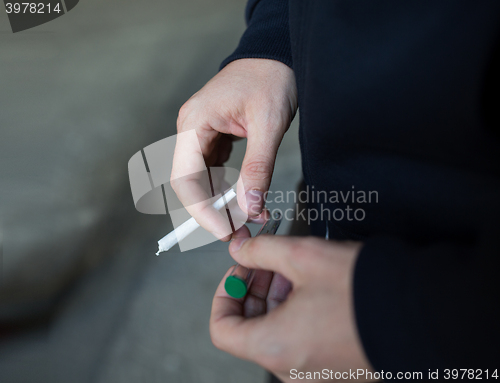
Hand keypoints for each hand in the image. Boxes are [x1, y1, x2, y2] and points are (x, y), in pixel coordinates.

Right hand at [171, 59, 296, 240]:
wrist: (275, 56)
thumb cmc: (270, 79)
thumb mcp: (268, 124)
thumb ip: (258, 168)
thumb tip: (250, 207)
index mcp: (194, 123)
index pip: (185, 179)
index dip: (201, 211)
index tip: (224, 231)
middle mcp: (190, 129)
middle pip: (190, 183)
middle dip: (213, 210)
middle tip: (240, 230)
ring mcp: (200, 134)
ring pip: (201, 180)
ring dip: (221, 202)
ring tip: (248, 216)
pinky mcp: (213, 137)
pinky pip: (213, 170)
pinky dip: (227, 188)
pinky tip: (244, 197)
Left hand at [210, 233, 374, 382]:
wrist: (425, 314)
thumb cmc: (367, 293)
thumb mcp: (304, 256)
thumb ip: (261, 250)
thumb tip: (240, 248)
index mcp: (275, 348)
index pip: (221, 329)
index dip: (225, 293)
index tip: (240, 270)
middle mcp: (291, 370)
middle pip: (249, 328)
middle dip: (255, 288)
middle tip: (268, 260)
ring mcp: (313, 373)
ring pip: (275, 332)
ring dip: (276, 297)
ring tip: (294, 267)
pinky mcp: (333, 368)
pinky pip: (300, 340)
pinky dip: (296, 312)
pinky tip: (313, 286)